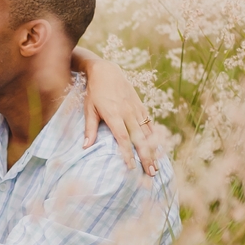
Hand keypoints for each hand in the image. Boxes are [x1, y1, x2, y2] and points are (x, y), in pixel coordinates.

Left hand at [77, 52, 157, 175]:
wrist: (107, 71)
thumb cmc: (94, 93)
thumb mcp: (89, 110)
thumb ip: (89, 129)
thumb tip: (85, 147)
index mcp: (114, 115)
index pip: (123, 138)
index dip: (128, 153)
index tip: (131, 167)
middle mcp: (128, 113)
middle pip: (140, 139)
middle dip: (146, 157)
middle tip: (151, 173)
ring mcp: (136, 109)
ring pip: (148, 133)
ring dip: (153, 150)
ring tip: (157, 166)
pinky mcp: (141, 106)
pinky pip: (150, 123)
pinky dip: (155, 137)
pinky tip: (159, 148)